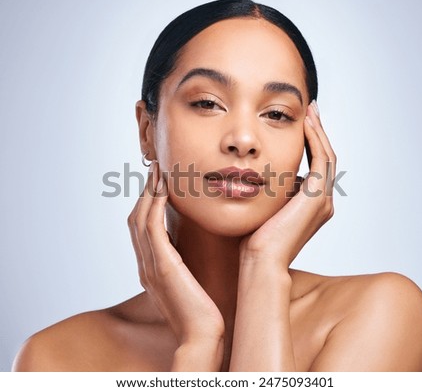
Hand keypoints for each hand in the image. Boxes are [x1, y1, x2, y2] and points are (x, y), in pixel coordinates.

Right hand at [127, 162, 224, 346]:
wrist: (201, 336)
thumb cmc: (201, 312)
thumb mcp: (189, 283)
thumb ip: (183, 264)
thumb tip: (192, 246)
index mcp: (150, 268)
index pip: (142, 227)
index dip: (147, 202)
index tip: (159, 181)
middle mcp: (144, 265)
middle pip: (136, 217)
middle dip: (145, 191)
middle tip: (155, 168)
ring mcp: (149, 266)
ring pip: (140, 218)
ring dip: (148, 192)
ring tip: (159, 171)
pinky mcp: (162, 267)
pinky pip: (152, 228)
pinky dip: (155, 206)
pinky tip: (165, 189)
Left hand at [239, 103, 336, 267]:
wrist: (260, 260)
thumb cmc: (256, 239)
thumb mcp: (266, 208)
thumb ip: (272, 192)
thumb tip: (261, 176)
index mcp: (312, 205)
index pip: (315, 166)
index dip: (311, 143)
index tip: (301, 124)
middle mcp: (322, 201)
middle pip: (325, 158)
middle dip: (318, 132)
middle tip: (311, 110)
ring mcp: (322, 199)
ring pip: (326, 155)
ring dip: (319, 132)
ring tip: (310, 111)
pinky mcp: (316, 197)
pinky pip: (320, 159)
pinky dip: (315, 140)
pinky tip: (305, 124)